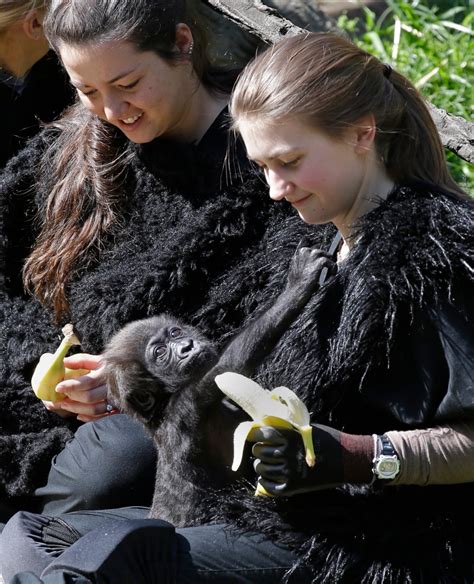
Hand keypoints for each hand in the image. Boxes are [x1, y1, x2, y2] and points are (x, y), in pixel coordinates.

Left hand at [42, 354, 117, 422]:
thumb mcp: (97, 360)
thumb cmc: (110, 367)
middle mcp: (111, 387)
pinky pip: (101, 417)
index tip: (58, 387)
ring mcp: (114, 399)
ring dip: (77, 409)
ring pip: (95, 409)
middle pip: (89, 397)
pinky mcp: (116, 409)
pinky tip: (79, 415)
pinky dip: (88, 418)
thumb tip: (64, 362)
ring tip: (65, 405)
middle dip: (72, 398)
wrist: (128, 375)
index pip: (88, 381)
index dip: (72, 385)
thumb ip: (81, 360)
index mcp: (106, 372)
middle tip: (60, 397)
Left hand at [249, 424, 372, 496]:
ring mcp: (289, 471)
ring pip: (261, 468)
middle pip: (258, 451)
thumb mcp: (306, 428)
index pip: (260, 434)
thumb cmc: (328, 440)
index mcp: (289, 436)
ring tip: (266, 464)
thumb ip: (287, 429)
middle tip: (264, 451)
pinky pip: (269, 486)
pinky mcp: (293, 487)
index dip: (254, 434)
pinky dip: (265, 482)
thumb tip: (267, 428)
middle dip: (259, 450)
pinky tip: (267, 478)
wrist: (347, 460)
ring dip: (261, 466)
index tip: (254, 436)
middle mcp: (286, 453)